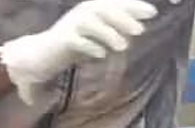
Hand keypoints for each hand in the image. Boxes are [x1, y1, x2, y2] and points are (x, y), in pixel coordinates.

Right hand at [0, 0, 157, 103]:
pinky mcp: (62, 40)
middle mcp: (82, 14)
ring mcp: (71, 26)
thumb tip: (138, 29)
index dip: (133, 6)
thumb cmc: (74, 45)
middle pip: (104, 9)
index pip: (115, 4)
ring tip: (123, 47)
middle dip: (124, 18)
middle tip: (141, 31)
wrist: (42, 55)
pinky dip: (90, 46)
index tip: (152, 13)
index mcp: (93, 10)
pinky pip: (77, 41)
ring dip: (109, 33)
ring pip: (91, 23)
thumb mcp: (97, 35)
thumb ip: (115, 30)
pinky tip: (101, 55)